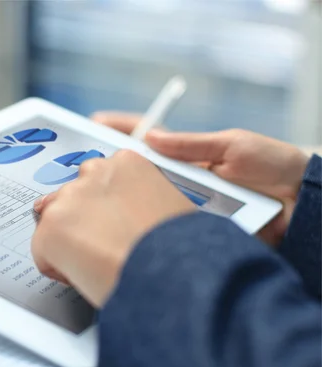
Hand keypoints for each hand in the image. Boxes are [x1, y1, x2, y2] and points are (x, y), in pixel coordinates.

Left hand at [31, 151, 195, 306]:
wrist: (171, 274)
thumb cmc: (181, 250)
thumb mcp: (171, 208)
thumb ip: (142, 201)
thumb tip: (130, 217)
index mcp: (128, 163)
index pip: (98, 178)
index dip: (103, 207)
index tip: (109, 222)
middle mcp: (95, 172)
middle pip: (72, 196)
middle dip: (81, 220)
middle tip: (101, 246)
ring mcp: (69, 198)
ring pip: (55, 221)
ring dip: (70, 242)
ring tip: (97, 263)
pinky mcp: (51, 227)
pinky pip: (42, 252)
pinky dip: (58, 268)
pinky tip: (84, 275)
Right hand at [92, 111, 309, 245]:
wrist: (301, 207)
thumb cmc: (272, 166)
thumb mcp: (233, 146)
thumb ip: (192, 145)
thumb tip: (151, 139)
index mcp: (187, 156)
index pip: (146, 140)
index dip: (120, 132)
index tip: (93, 124)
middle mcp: (179, 181)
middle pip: (135, 174)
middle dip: (106, 170)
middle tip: (79, 168)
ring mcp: (182, 205)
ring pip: (144, 203)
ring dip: (120, 201)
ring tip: (91, 198)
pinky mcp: (189, 229)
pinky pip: (163, 227)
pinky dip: (145, 227)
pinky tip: (126, 227)